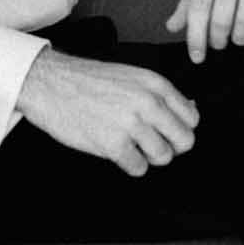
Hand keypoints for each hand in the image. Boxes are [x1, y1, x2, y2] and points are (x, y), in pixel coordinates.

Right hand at [16, 46, 198, 175]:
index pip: (191, 118)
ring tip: (131, 145)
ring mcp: (131, 124)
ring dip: (149, 156)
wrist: (51, 84)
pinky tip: (117, 150)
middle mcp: (148, 102)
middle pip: (184, 141)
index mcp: (154, 84)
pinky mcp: (114, 145)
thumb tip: (190, 109)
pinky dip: (130, 164)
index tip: (166, 130)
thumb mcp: (131, 76)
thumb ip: (160, 94)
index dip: (179, 128)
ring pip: (163, 157)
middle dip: (170, 146)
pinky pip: (139, 168)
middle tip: (151, 142)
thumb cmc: (88, 80)